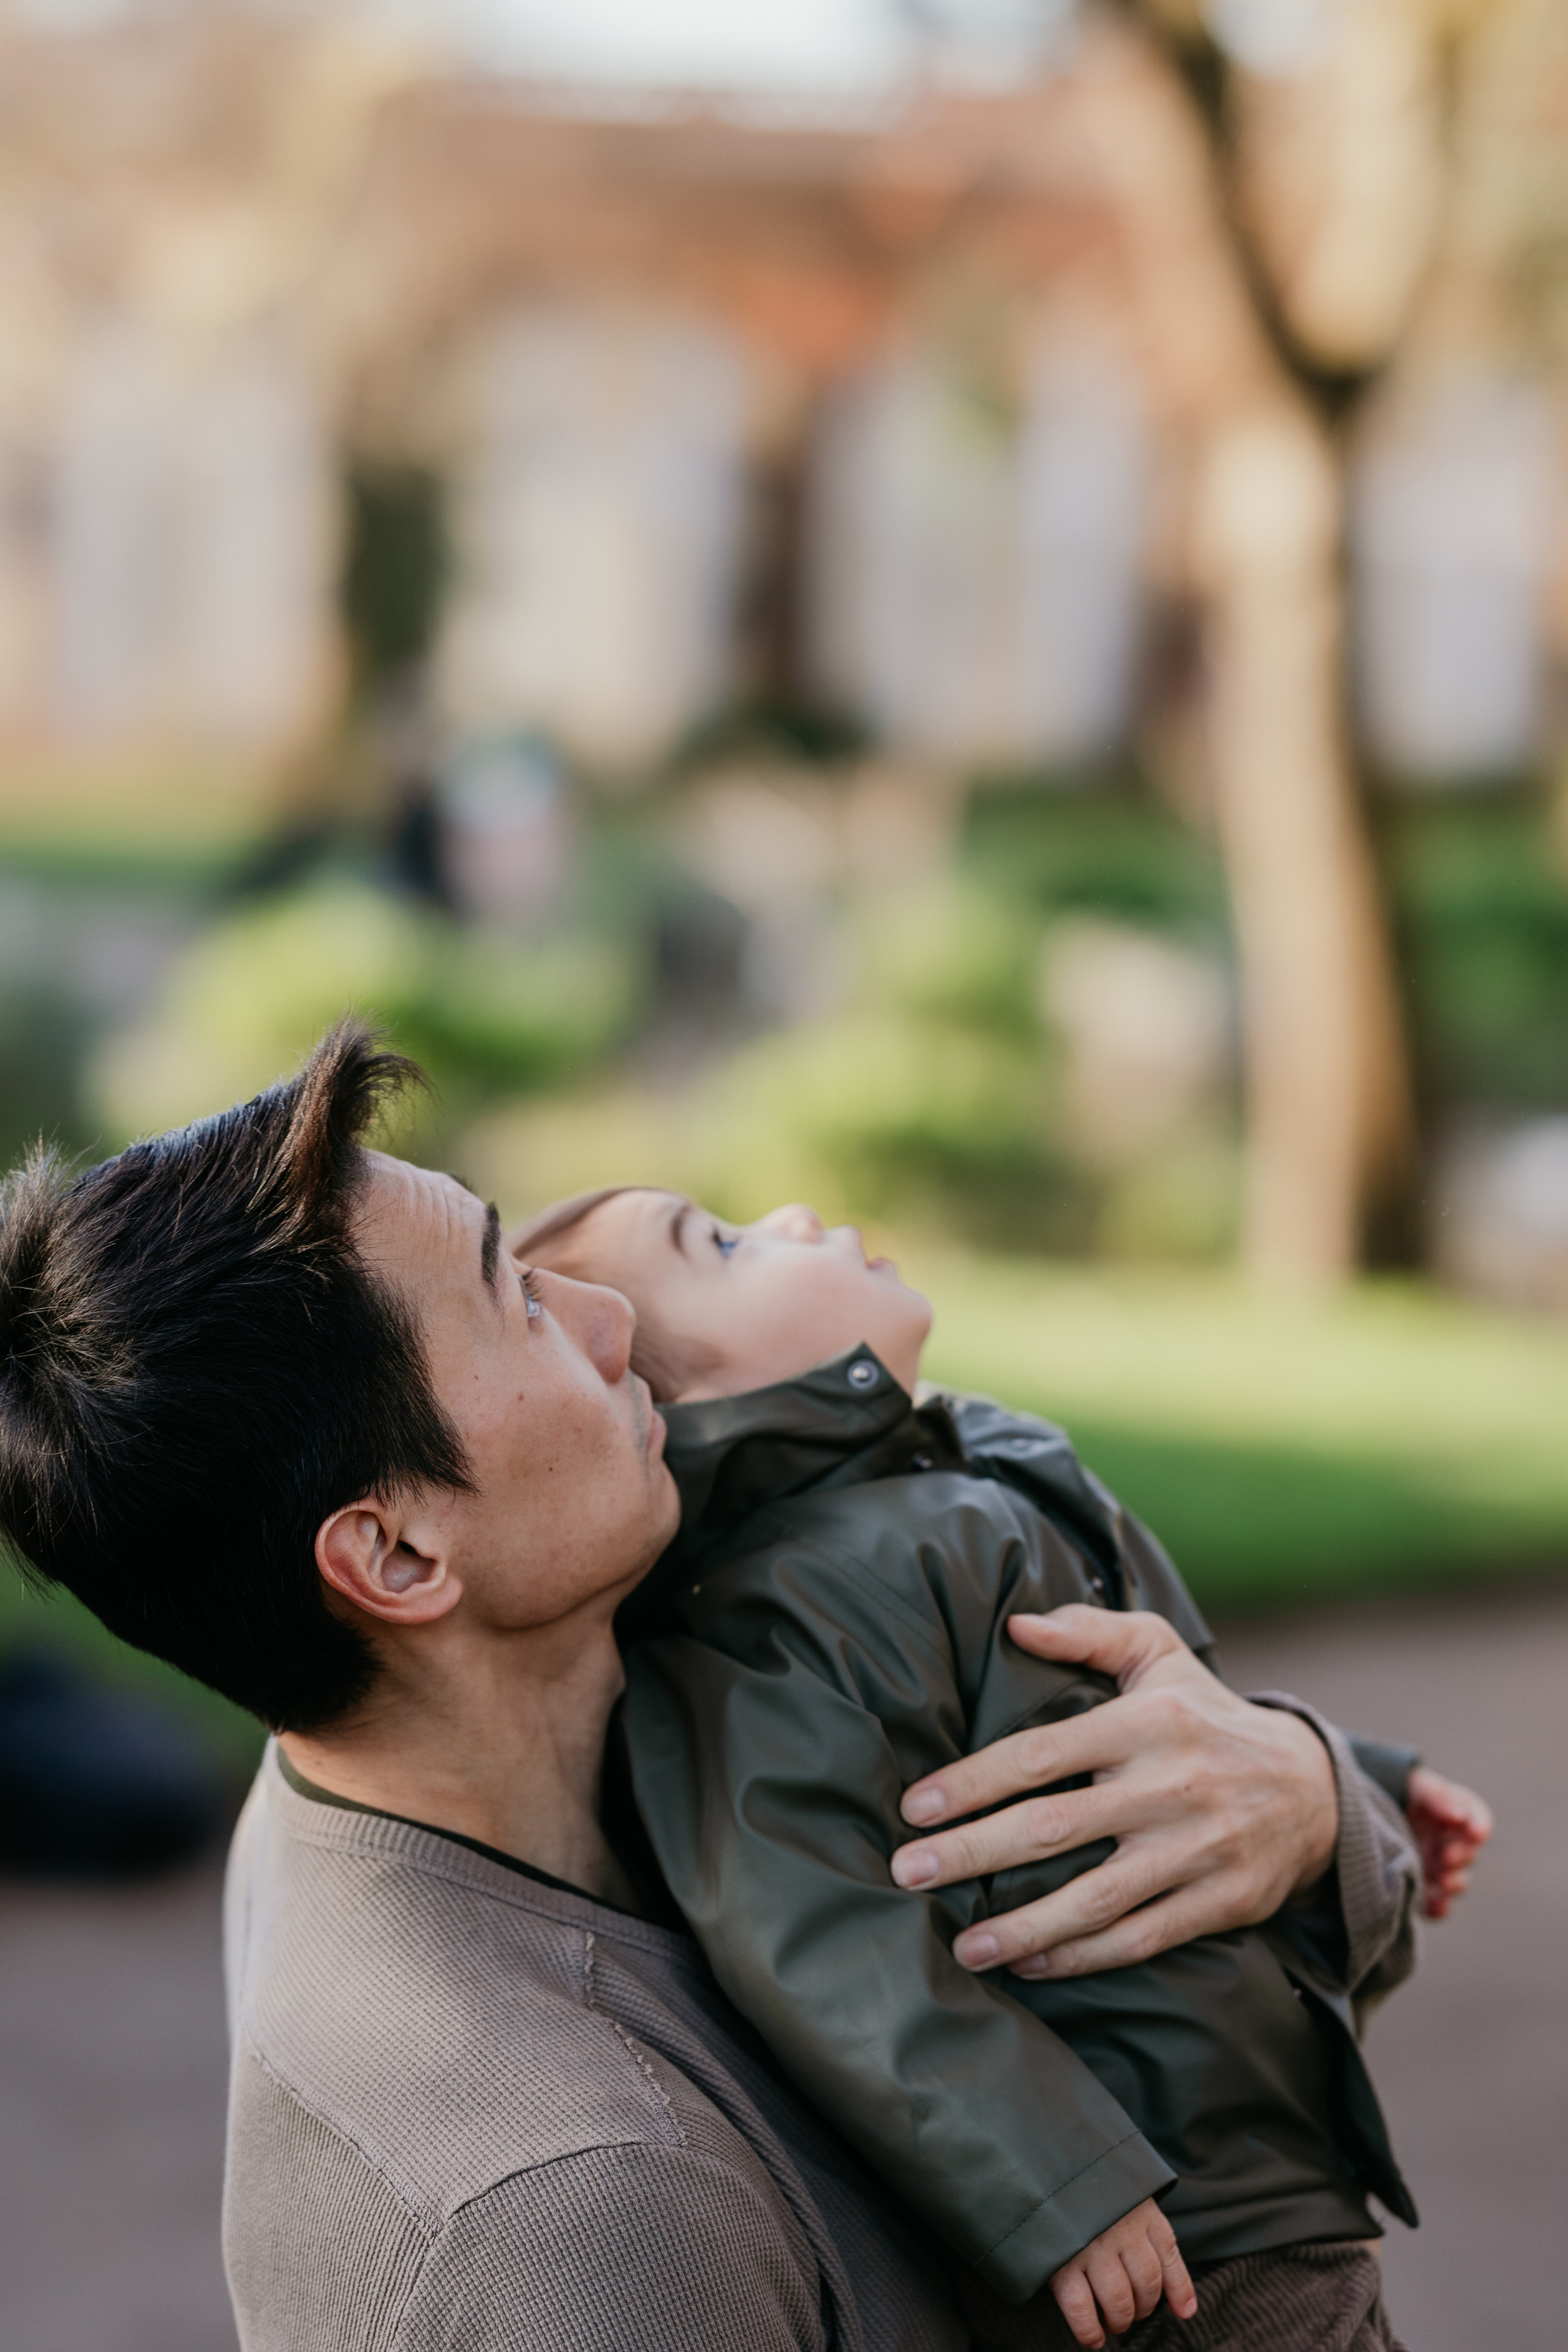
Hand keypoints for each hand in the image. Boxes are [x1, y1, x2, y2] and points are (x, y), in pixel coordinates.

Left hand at [891, 1606, 1338, 1979]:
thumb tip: (1016, 1623)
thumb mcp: (1159, 1654)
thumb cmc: (1207, 1715)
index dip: (972, 1781)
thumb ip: (1088, 1635)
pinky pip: (1138, 1938)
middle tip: (907, 1872)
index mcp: (1146, 1722)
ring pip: (1094, 1897)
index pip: (1040, 1753)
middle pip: (1053, 1826)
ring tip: (962, 1945)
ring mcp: (1196, 1849)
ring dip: (1021, 1925)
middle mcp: (1170, 1785)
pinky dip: (1080, 1955)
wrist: (1313, 1789)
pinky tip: (1029, 1963)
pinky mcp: (1219, 1902)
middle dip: (972, 1853)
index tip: (914, 1806)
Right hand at [1049, 2198, 1195, 2348]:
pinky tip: (1094, 2338)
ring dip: (1118, 2321)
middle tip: (1129, 2312)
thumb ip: (1159, 2248)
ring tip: (1111, 2323)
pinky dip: (1089, 2330)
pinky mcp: (1061, 2259)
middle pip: (1146, 2286)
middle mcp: (1122, 2229)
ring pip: (1118, 2300)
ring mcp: (1092, 2244)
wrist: (1045, 2159)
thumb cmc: (1090, 2183)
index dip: (1178, 2291)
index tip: (1182, 2311)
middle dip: (1142, 2309)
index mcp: (1142, 2211)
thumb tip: (1188, 2311)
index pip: (1168, 2260)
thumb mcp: (1130, 2199)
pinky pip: (1081, 2308)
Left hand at [1406, 1764, 1491, 1919]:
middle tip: (1447, 1857)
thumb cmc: (1398, 1794)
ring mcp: (1435, 1867)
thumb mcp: (1416, 1788)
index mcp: (1454, 1815)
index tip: (1476, 1833)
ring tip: (1443, 1880)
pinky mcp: (1421, 1887)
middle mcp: (1447, 1843)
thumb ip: (1437, 1797)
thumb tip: (1459, 1815)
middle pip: (1468, 1854)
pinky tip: (1436, 1905)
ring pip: (1455, 1881)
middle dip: (1462, 1857)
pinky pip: (1436, 1904)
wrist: (1366, 1810)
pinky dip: (1439, 1907)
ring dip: (1454, 1883)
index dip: (1480, 1827)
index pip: (1477, 1820)